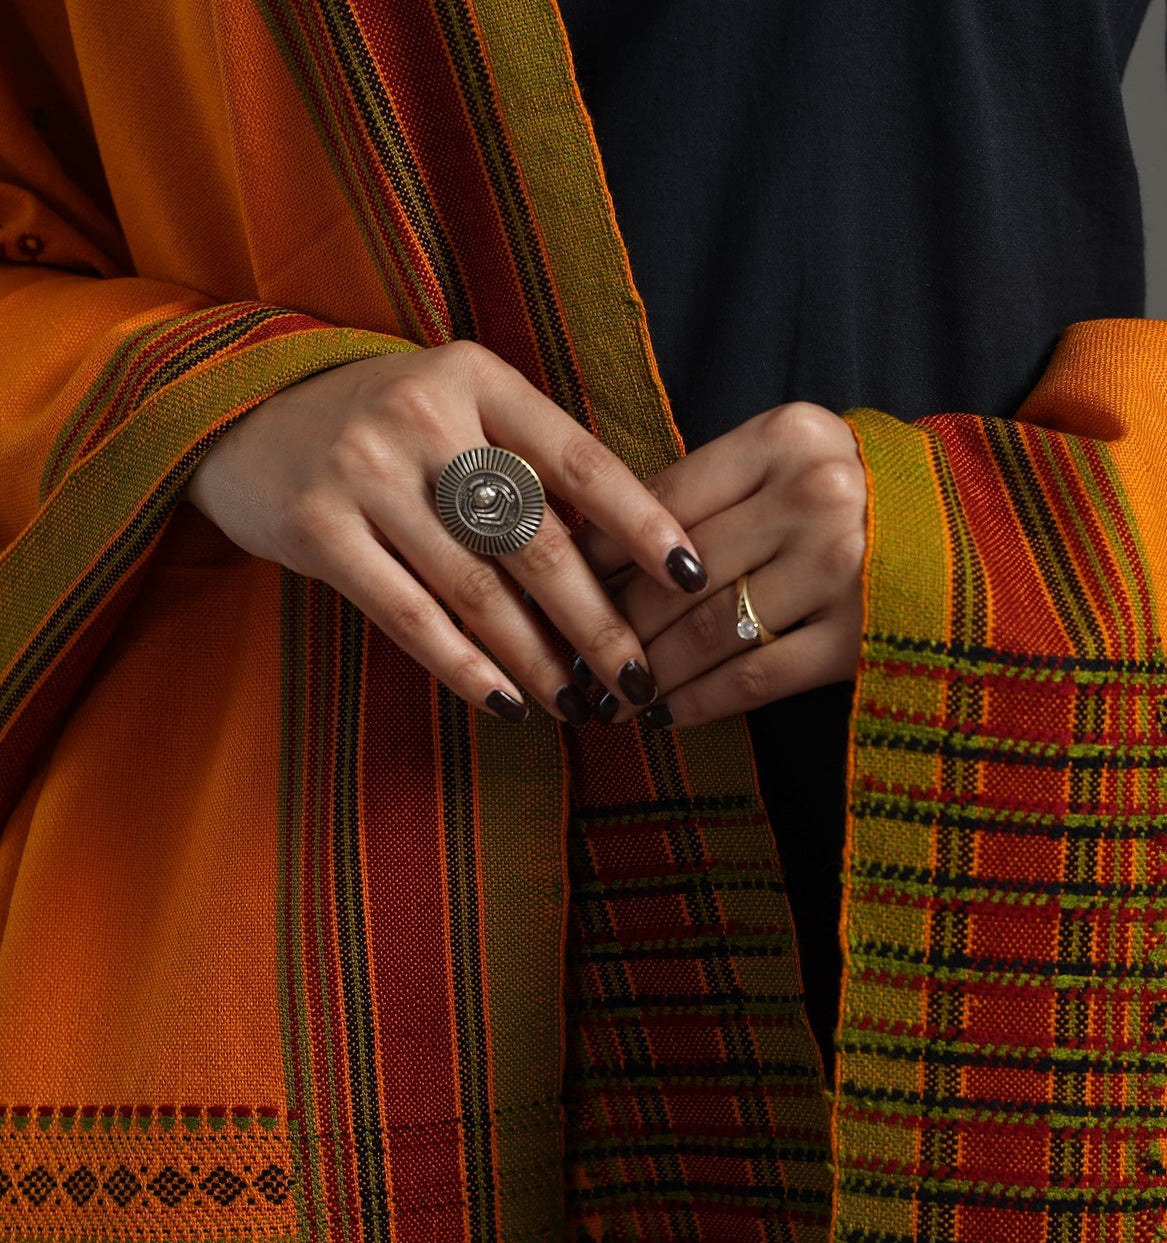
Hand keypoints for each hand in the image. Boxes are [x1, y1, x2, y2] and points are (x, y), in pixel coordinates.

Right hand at [187, 342, 708, 722]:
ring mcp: (364, 469)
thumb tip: (629, 560)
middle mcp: (423, 414)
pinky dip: (464, 667)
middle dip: (597, 622)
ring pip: (476, 588)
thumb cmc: (386, 427)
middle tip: (640, 682)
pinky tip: (507, 704)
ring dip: (539, 659)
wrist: (239, 411)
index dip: (643, 525)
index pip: (582, 461)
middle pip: (536, 539)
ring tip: (581, 706)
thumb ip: (531, 466)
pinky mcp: (314, 527)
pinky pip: (408, 614)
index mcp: (479, 377)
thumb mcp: (461, 412)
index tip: (693, 580)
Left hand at [578, 403, 865, 726]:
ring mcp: (845, 567)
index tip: (564, 587)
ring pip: (708, 628)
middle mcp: (818, 493)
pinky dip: (700, 700)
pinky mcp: (862, 636)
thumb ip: (720, 488)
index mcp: (790, 436)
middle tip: (572, 658)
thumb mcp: (799, 461)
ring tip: (608, 698)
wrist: (984, 537)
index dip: (603, 551)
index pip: (667, 497)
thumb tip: (602, 546)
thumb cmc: (867, 498)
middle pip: (678, 571)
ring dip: (647, 671)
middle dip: (614, 624)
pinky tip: (665, 716)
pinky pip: (755, 675)